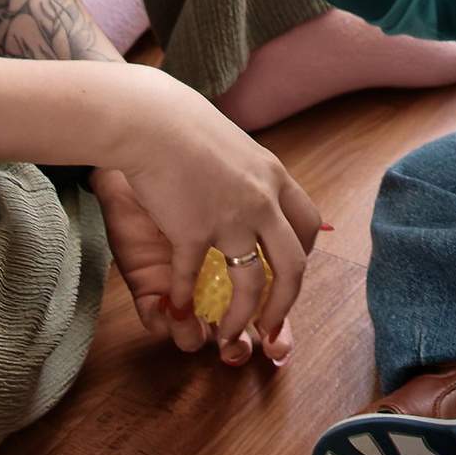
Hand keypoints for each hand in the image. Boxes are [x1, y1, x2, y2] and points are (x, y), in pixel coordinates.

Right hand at [90, 69, 323, 363]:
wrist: (147, 117)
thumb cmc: (182, 123)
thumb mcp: (233, 144)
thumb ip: (247, 170)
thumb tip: (251, 181)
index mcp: (273, 178)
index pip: (307, 225)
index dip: (301, 254)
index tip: (287, 273)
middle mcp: (262, 201)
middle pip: (293, 265)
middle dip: (285, 304)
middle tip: (271, 328)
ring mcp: (231, 218)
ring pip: (253, 283)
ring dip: (242, 318)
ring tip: (228, 337)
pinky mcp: (194, 231)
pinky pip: (194, 279)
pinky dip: (186, 301)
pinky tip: (179, 309)